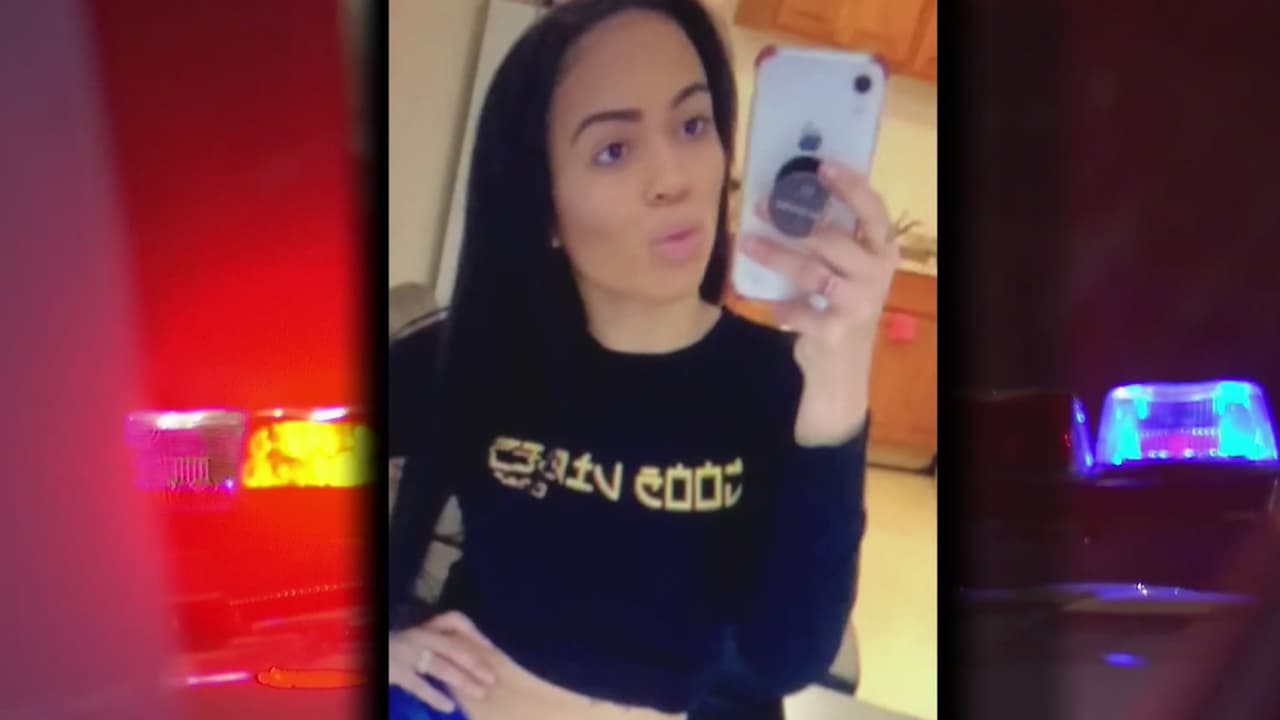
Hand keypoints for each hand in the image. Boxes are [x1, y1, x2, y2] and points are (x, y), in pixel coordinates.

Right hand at [389, 611, 498, 712]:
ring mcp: (406, 652)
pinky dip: (435, 695)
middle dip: (475, 663)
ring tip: (480, 693)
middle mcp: (417, 635)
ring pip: (441, 666)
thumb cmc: (390, 649)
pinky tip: (449, 706)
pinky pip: (419, 685)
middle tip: (492, 679)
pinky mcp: (395, 670)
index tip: (491, 649)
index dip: (475, 633)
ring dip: (463, 680)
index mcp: (423, 626)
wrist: (354, 648)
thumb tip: (468, 663)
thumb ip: (434, 645)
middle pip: (453, 647)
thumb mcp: (413, 641)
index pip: (454, 619)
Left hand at [739, 161, 898, 445]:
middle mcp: (876, 274)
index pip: (872, 211)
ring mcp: (859, 304)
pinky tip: (770, 304)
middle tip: (761, 204)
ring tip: (747, 244)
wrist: (841, 365)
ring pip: (813, 272)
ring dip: (776, 256)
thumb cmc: (838, 304)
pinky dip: (783, 307)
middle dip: (793, 221)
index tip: (822, 166)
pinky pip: (803, 311)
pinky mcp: (838, 331)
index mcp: (882, 250)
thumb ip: (828, 237)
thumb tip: (785, 195)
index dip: (850, 187)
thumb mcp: (842, 268)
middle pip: (833, 240)